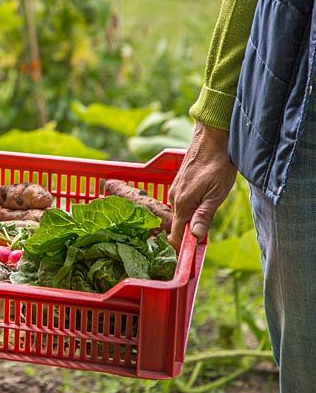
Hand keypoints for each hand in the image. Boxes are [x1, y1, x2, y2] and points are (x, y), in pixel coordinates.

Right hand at [169, 122, 236, 247]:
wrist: (212, 138)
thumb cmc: (218, 165)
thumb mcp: (217, 193)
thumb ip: (204, 215)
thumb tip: (195, 237)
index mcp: (182, 203)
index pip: (176, 233)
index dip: (183, 246)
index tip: (191, 254)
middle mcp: (173, 197)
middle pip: (177, 225)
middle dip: (187, 234)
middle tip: (203, 239)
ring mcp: (174, 189)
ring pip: (179, 213)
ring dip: (189, 220)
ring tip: (204, 221)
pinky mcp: (178, 184)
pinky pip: (180, 203)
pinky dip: (188, 209)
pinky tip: (201, 205)